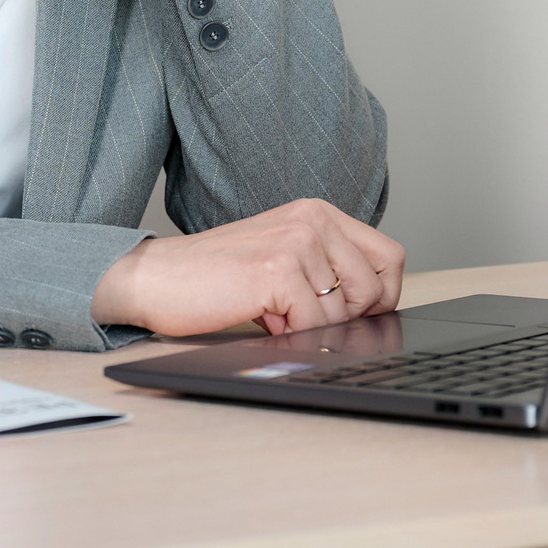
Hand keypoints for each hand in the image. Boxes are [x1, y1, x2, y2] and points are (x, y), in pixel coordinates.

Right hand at [89, 199, 404, 337]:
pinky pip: (314, 324)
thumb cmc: (216, 276)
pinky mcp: (278, 270)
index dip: (381, 296)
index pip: (391, 257)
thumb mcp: (282, 259)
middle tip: (300, 315)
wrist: (156, 278)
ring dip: (309, 327)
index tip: (351, 313)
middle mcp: (312, 219)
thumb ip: (326, 269)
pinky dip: (289, 334)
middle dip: (344, 318)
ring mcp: (297, 241)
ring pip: (343, 313)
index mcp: (317, 213)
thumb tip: (374, 309)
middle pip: (375, 290)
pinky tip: (261, 318)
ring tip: (272, 312)